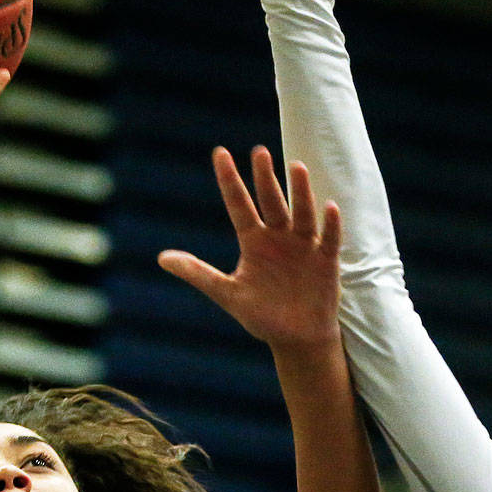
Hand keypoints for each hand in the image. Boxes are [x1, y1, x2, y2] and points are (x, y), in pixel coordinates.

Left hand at [159, 146, 340, 351]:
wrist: (296, 339)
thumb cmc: (261, 315)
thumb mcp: (227, 294)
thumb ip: (198, 273)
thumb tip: (161, 258)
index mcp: (253, 241)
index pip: (239, 204)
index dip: (229, 180)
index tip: (220, 152)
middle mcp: (278, 236)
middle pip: (271, 201)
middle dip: (265, 177)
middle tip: (259, 152)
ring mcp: (304, 246)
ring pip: (301, 212)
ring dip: (300, 192)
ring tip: (296, 167)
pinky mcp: (326, 260)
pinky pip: (329, 238)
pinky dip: (330, 224)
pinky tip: (329, 207)